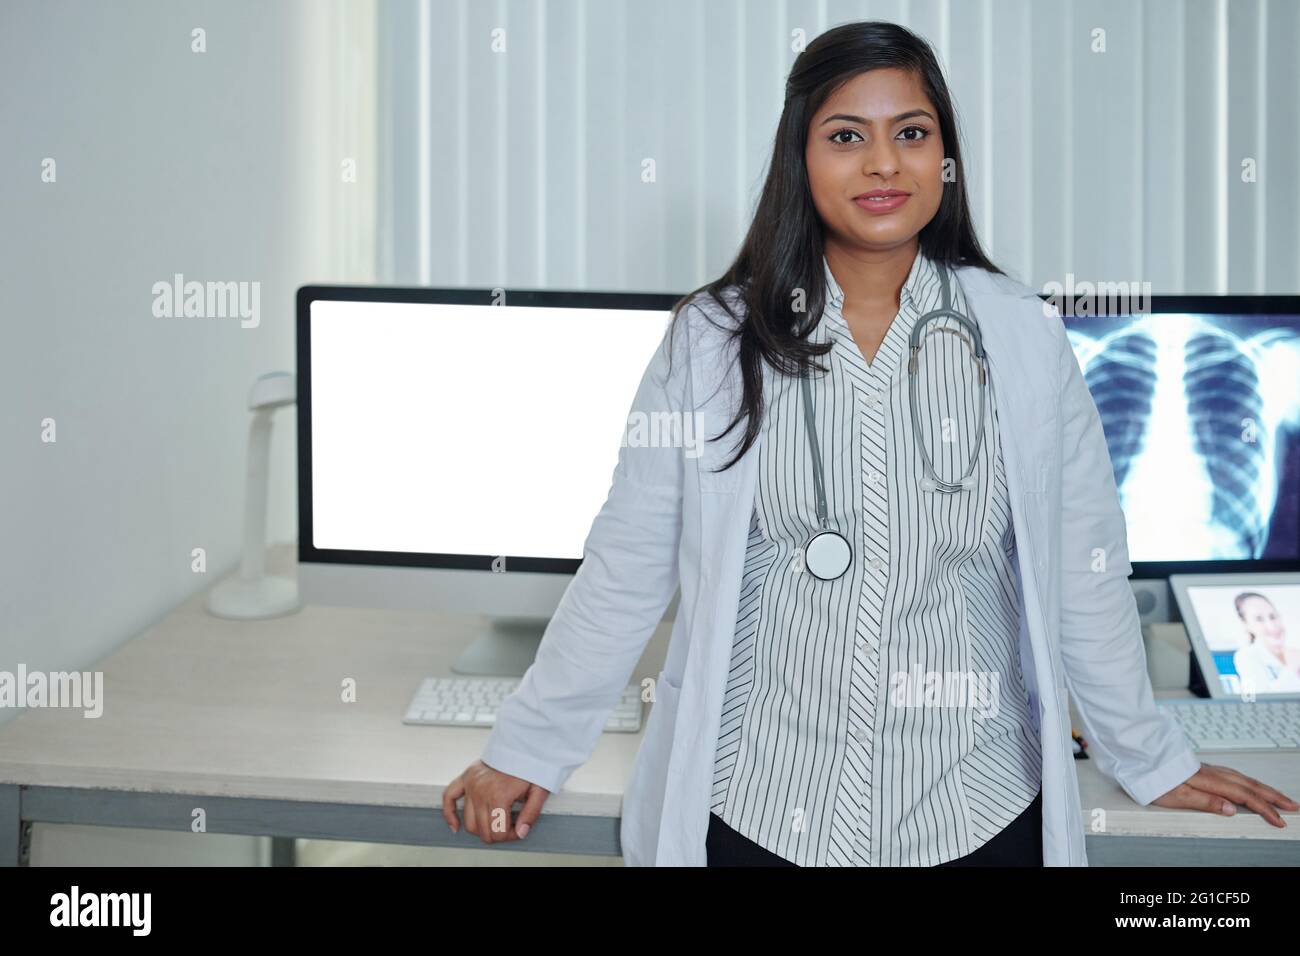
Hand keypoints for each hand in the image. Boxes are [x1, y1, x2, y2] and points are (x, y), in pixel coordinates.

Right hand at [442, 760, 549, 844]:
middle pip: (484, 832)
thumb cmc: (531, 767)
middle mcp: (481, 791)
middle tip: (510, 827)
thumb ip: (531, 814)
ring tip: (495, 825)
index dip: (511, 836)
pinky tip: (455, 826)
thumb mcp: (539, 790)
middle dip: (498, 835)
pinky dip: (450, 814)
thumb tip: (521, 833)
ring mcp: (471, 784)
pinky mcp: (465, 778)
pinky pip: (449, 798)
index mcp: (499, 795)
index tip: (520, 829)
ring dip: (482, 830)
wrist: (521, 745)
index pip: (499, 833)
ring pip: (469, 822)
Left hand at [1150, 763, 1298, 826]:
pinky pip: (1233, 773)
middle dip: (1273, 796)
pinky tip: (1247, 783)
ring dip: (1262, 787)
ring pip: (1243, 777)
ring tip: (1276, 796)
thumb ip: (1205, 802)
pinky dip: (1247, 780)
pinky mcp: (1201, 767)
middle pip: (1249, 785)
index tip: (1280, 820)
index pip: (1244, 797)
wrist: (1137, 753)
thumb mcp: (1176, 795)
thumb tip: (1231, 809)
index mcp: (1208, 781)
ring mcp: (1207, 768)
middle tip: (1292, 806)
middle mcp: (1211, 772)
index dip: (1264, 809)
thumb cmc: (1152, 776)